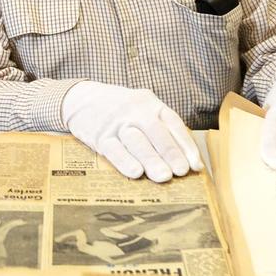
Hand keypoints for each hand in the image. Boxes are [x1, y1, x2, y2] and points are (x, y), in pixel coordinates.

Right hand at [61, 82, 202, 182]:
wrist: (80, 99)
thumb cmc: (119, 111)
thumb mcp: (141, 109)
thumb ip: (160, 128)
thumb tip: (183, 160)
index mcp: (150, 103)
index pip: (173, 123)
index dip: (185, 145)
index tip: (195, 165)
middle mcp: (134, 110)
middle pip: (156, 132)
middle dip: (170, 153)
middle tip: (181, 172)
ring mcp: (116, 122)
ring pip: (136, 141)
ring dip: (151, 159)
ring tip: (163, 176)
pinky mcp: (99, 135)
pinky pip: (114, 149)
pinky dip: (125, 161)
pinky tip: (136, 173)